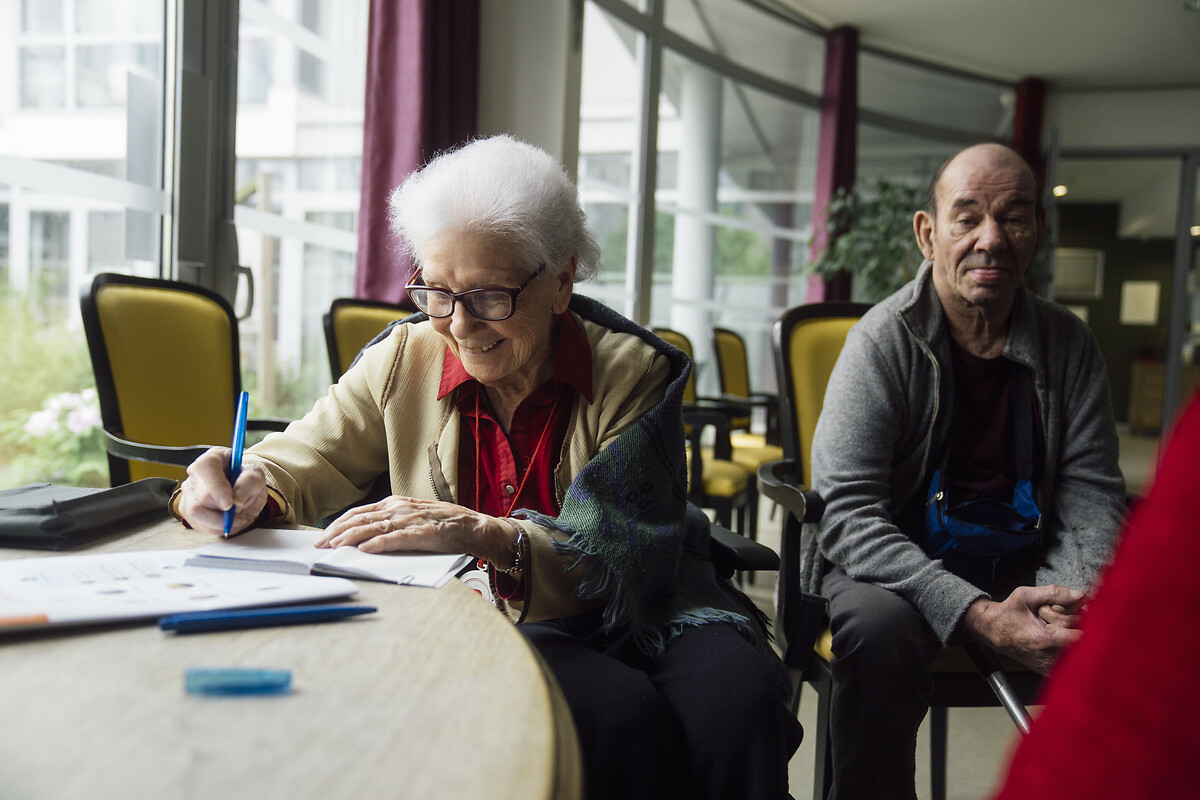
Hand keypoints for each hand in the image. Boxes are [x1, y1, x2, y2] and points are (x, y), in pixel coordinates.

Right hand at [176, 447, 266, 536]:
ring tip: (235, 517)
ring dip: (220, 521)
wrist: (242, 493)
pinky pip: (198, 524)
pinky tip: (227, 521)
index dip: (217, 487)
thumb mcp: (256, 476)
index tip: (229, 504)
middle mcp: (195, 474)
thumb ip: (249, 483)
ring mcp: (188, 492)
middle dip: (224, 509)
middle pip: (202, 496)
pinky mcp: (186, 510)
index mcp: (212, 458)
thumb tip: (237, 500)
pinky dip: (217, 528)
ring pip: (195, 512)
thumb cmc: (246, 481)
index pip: (207, 469)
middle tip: (240, 511)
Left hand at [317, 496, 517, 566]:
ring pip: (373, 528)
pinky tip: (365, 550)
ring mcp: (410, 520)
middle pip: (359, 519)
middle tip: (320, 546)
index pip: (358, 513)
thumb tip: (362, 538)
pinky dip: (378, 544)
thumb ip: (389, 524)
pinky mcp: (422, 534)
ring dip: (350, 539)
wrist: (472, 527)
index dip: (337, 525)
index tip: (322, 537)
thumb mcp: (411, 518)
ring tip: (334, 548)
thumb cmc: (441, 525)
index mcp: (394, 504)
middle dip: (336, 533)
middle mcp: (399, 508)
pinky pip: (396, 538)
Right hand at [959, 585, 1084, 674]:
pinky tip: (1053, 640)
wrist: (992, 631)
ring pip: (1076, 651)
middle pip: (1080, 641)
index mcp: (1044, 639)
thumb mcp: (1025, 595)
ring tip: (1052, 630)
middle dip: (1072, 626)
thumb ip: (1054, 592)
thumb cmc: (1007, 614)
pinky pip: (1069, 659)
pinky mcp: (1049, 671)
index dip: (1083, 622)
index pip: (1081, 637)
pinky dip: (1066, 648)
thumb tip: (1080, 595)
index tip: (1080, 613)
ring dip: (1070, 638)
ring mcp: (1048, 666)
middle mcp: (1048, 657)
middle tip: (1055, 618)